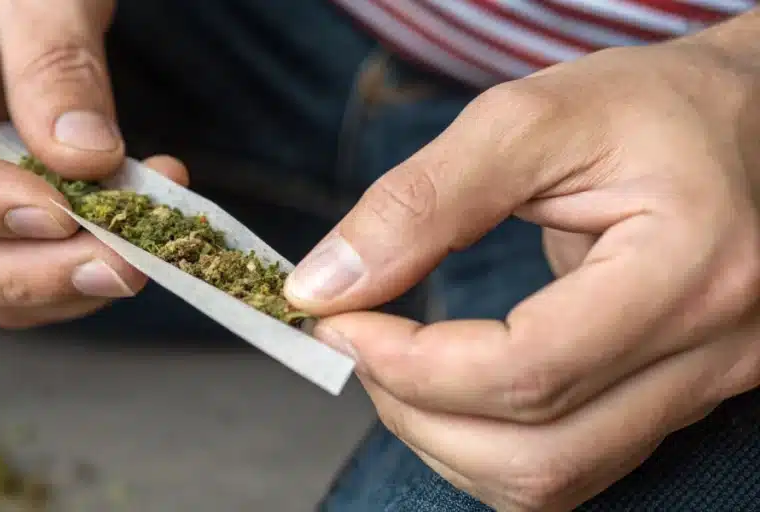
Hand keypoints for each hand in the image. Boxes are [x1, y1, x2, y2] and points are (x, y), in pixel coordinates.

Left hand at [285, 25, 759, 511]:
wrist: (738, 124)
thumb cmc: (647, 109)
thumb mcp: (530, 120)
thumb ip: (422, 201)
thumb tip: (327, 282)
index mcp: (691, 268)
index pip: (530, 371)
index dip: (410, 364)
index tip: (338, 318)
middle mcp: (715, 351)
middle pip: (538, 452)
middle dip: (414, 408)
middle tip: (359, 337)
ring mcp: (704, 387)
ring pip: (551, 481)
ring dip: (443, 438)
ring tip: (397, 361)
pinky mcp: (678, 401)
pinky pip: (570, 469)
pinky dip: (486, 446)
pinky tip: (450, 386)